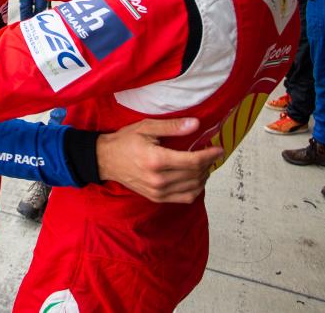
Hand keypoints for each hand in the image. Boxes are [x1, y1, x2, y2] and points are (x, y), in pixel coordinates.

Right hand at [95, 117, 223, 203]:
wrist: (106, 160)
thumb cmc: (125, 141)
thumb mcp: (146, 127)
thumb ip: (172, 127)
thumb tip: (196, 125)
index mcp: (156, 160)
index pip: (192, 161)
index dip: (209, 155)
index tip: (219, 148)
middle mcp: (158, 179)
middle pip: (195, 174)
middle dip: (208, 163)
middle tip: (210, 153)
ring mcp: (157, 191)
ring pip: (193, 188)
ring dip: (203, 176)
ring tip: (204, 164)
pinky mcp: (157, 198)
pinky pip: (185, 198)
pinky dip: (195, 189)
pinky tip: (195, 178)